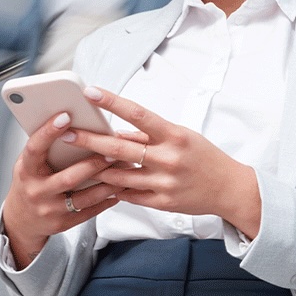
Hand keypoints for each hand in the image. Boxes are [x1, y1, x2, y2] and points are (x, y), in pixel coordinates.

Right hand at [1, 112, 120, 267]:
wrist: (21, 219)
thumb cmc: (31, 182)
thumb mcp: (30, 163)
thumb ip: (46, 147)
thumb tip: (72, 122)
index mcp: (26, 170)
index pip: (35, 148)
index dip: (49, 132)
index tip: (66, 116)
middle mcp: (36, 191)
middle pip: (68, 177)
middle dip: (94, 163)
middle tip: (114, 151)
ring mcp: (49, 210)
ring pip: (84, 197)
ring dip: (108, 183)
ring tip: (124, 170)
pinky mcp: (63, 223)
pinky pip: (90, 211)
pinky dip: (106, 200)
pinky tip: (119, 189)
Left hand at [68, 86, 262, 238]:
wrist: (229, 188)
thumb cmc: (204, 157)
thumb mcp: (182, 137)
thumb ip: (150, 135)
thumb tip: (119, 131)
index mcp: (175, 135)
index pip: (138, 114)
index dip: (112, 102)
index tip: (90, 92)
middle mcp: (169, 158)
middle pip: (121, 147)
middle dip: (90, 139)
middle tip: (66, 132)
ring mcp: (165, 183)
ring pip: (120, 175)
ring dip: (99, 168)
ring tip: (79, 161)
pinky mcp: (163, 202)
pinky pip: (130, 195)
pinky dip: (116, 188)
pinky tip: (103, 183)